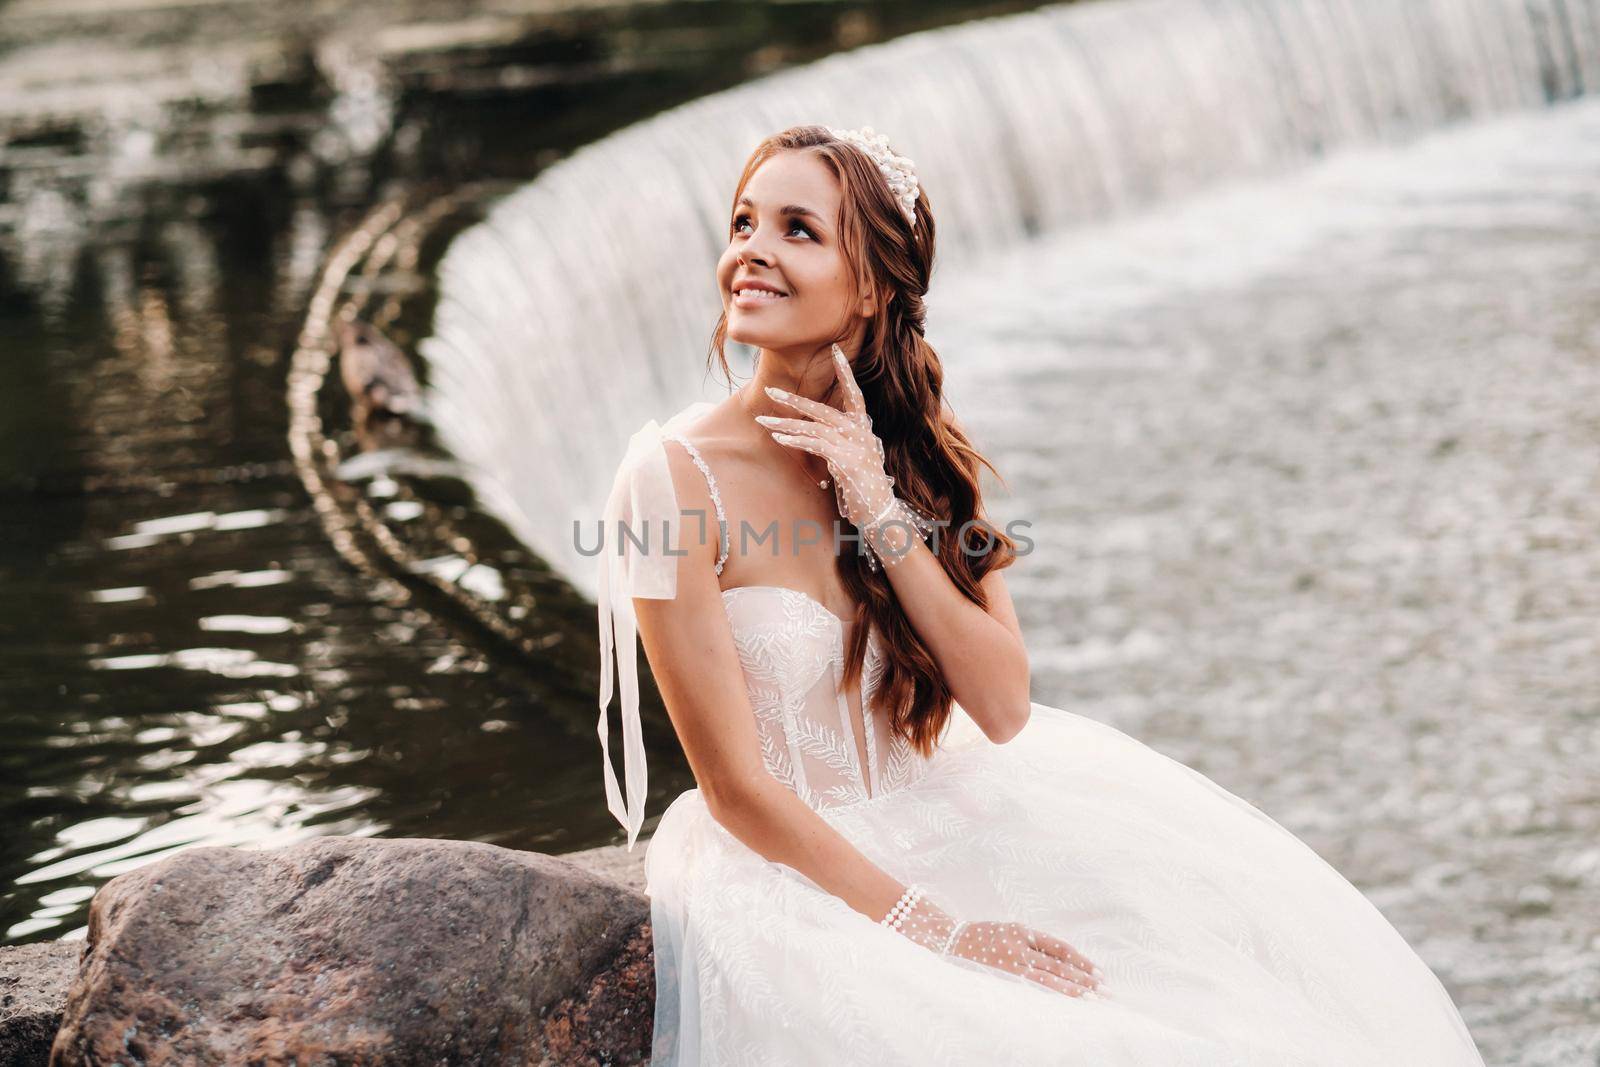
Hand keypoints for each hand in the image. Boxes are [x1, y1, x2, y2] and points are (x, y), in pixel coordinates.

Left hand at [755, 343, 936, 568]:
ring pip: (814, 428)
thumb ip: (836, 442)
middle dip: (793, 400)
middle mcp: (860, 432)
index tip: (835, 350)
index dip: (845, 372)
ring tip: (762, 422)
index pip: (854, 394)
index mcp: (863, 428)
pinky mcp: (846, 461)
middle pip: (822, 409)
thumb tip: (812, 434)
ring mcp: (855, 446)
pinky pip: (816, 446)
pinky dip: (796, 442)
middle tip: (770, 391)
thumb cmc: (864, 488)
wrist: (880, 513)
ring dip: (785, 425)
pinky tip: (779, 439)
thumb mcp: (851, 459)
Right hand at [882, 887, 1103, 998]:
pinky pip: (1029, 991)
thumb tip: (1063, 963)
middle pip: (1059, 967)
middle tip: (1106, 992)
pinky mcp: (999, 979)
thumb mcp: (1007, 931)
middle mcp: (1017, 948)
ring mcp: (1008, 966)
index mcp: (1021, 931)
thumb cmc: (980, 937)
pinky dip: (1047, 997)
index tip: (1098, 973)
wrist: (944, 940)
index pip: (1059, 948)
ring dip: (1072, 992)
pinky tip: (1061, 1005)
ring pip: (1048, 981)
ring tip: (1092, 1001)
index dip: (1080, 961)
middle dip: (1084, 980)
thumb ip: (1031, 944)